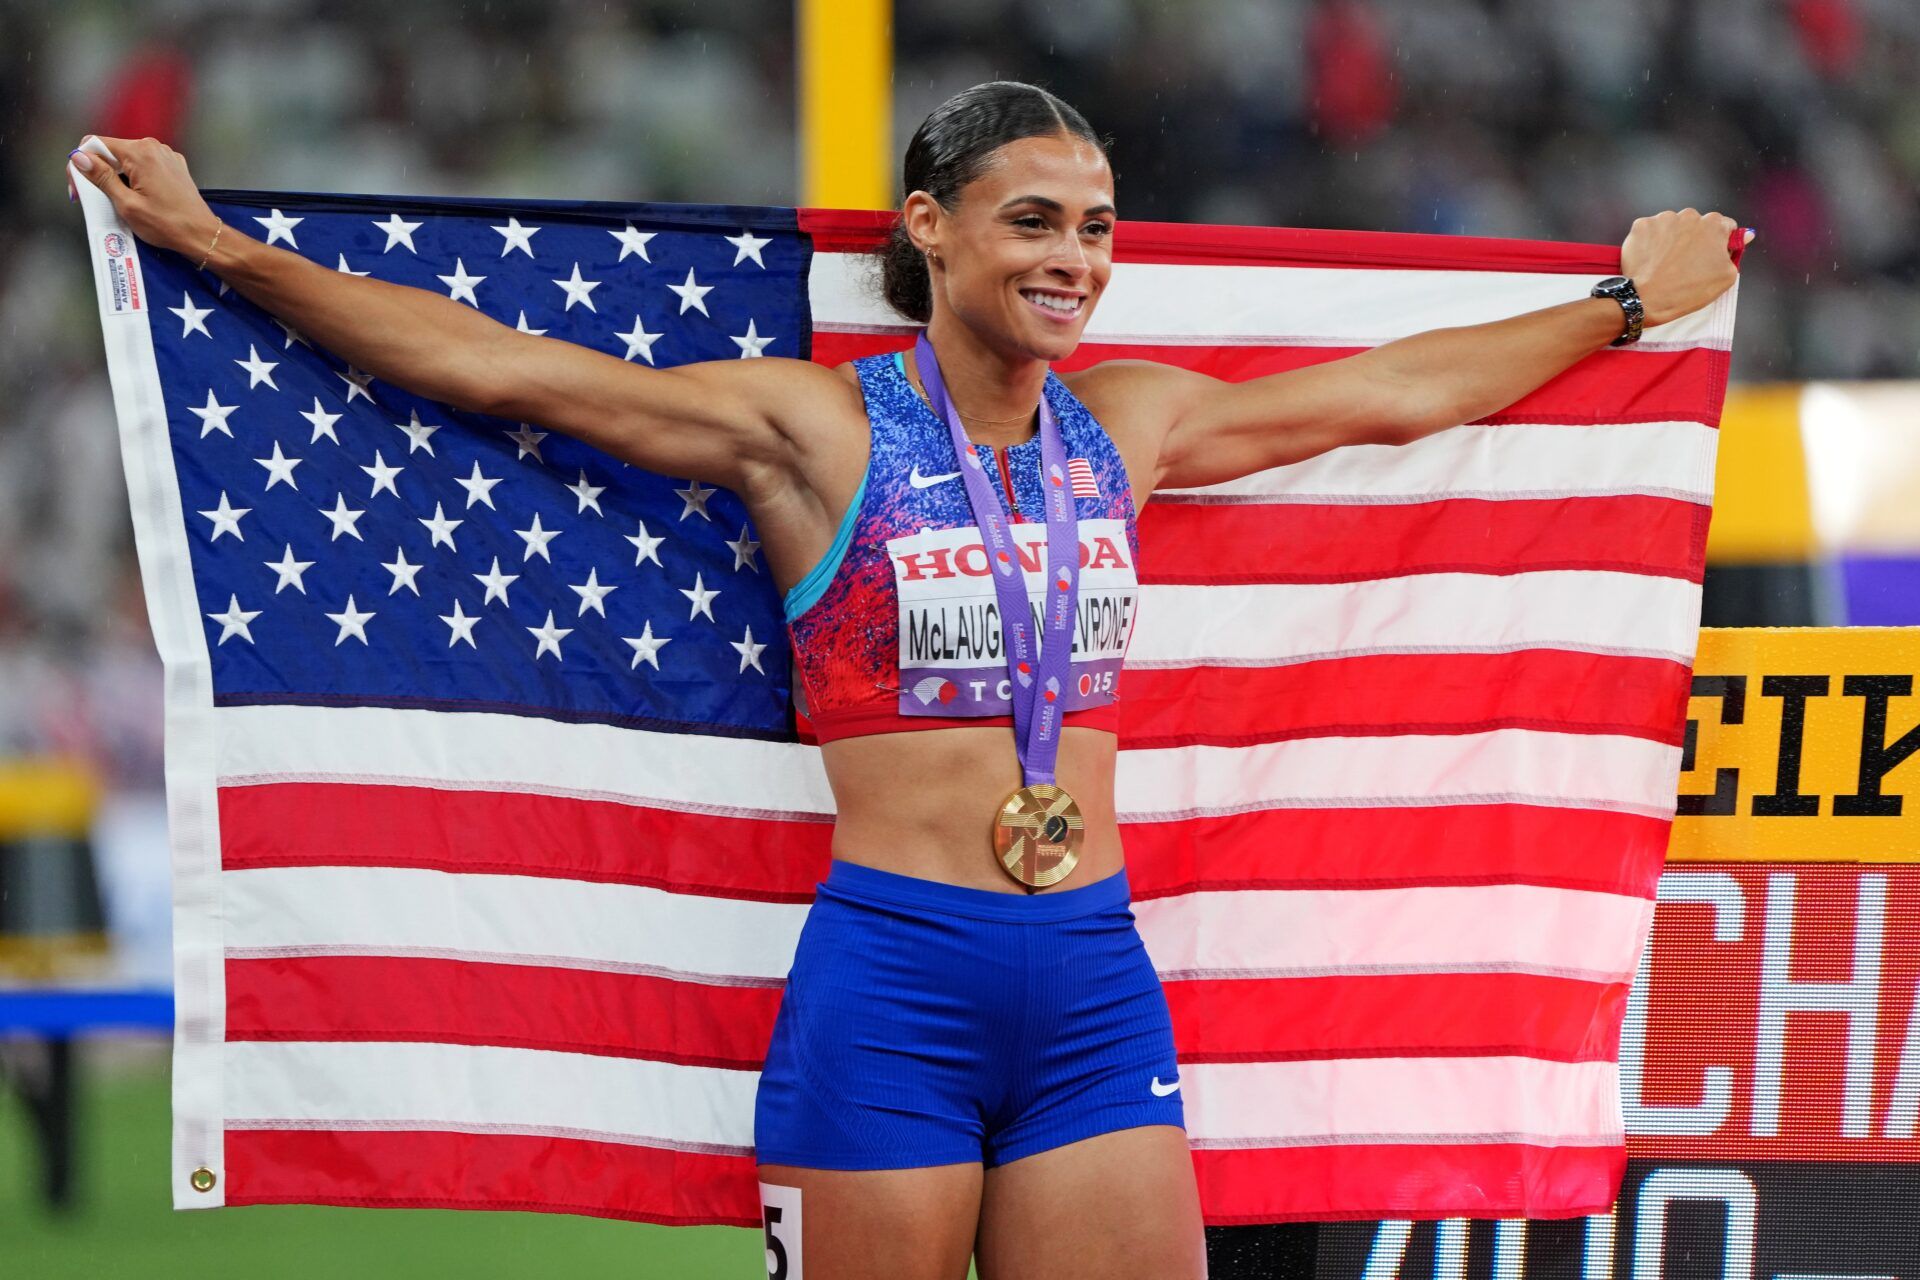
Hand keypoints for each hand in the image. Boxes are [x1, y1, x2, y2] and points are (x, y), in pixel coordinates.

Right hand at [65, 135, 221, 261]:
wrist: (202, 235)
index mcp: (140, 153)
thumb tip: (79, 157)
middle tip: (95, 198)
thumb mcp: (126, 204)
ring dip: (117, 176)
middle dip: (99, 171)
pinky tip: (137, 197)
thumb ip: (101, 178)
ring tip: (118, 201)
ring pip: (127, 159)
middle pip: (111, 151)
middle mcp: (154, 147)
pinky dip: (135, 177)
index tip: (79, 186)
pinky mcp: (173, 165)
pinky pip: (144, 165)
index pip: (95, 143)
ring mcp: (166, 155)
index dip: (82, 164)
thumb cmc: (167, 225)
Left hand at [1619, 209, 1753, 326]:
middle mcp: (1689, 215)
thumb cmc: (1687, 291)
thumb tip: (1745, 235)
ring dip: (1671, 240)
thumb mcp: (1726, 276)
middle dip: (1693, 240)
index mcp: (1714, 225)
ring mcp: (1663, 218)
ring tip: (1666, 264)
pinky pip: (1650, 231)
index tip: (1710, 256)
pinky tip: (1650, 259)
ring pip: (1672, 226)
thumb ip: (1735, 251)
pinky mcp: (1641, 225)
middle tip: (1685, 264)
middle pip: (1696, 225)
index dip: (1718, 243)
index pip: (1723, 227)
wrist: (1645, 299)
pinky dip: (1650, 242)